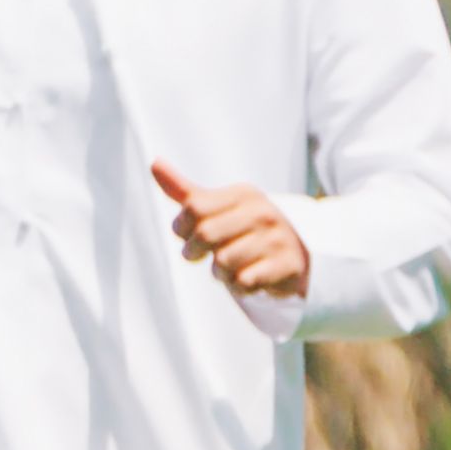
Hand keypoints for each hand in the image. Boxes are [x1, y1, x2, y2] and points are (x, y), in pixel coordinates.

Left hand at [148, 158, 308, 301]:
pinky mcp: (286, 265)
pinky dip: (239, 286)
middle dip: (193, 251)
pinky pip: (244, 282)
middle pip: (205, 234)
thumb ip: (186, 192)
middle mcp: (262, 212)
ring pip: (223, 262)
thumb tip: (154, 163)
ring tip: (230, 266)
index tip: (186, 234)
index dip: (182, 226)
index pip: (194, 207)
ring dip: (219, 272)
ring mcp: (277, 238)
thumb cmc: (245, 230)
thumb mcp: (218, 207)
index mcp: (244, 194)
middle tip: (198, 254)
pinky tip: (248, 278)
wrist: (296, 254)